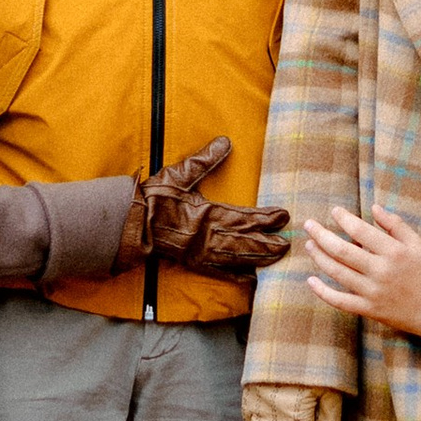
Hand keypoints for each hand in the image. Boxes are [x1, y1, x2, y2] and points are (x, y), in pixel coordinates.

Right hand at [129, 137, 288, 277]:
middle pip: (245, 241)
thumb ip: (204, 159)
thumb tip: (225, 141)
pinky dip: (235, 275)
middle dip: (268, 243)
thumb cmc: (155, 196)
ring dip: (259, 257)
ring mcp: (200, 252)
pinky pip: (218, 271)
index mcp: (206, 214)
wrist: (131, 221)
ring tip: (278, 256)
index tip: (283, 215)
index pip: (243, 217)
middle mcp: (207, 236)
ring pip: (236, 257)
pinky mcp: (193, 262)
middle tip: (289, 243)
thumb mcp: (180, 173)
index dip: (265, 218)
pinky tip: (250, 279)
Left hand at [306, 209, 420, 338]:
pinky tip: (311, 280)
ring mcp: (372, 291)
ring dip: (319, 257)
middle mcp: (380, 270)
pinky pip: (340, 301)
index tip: (334, 211)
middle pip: (342, 251)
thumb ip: (395, 224)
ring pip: (337, 273)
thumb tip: (373, 207)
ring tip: (309, 245)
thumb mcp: (416, 243)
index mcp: (393, 251)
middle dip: (321, 235)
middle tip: (309, 225)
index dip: (343, 219)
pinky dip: (322, 291)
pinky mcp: (368, 309)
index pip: (360, 231)